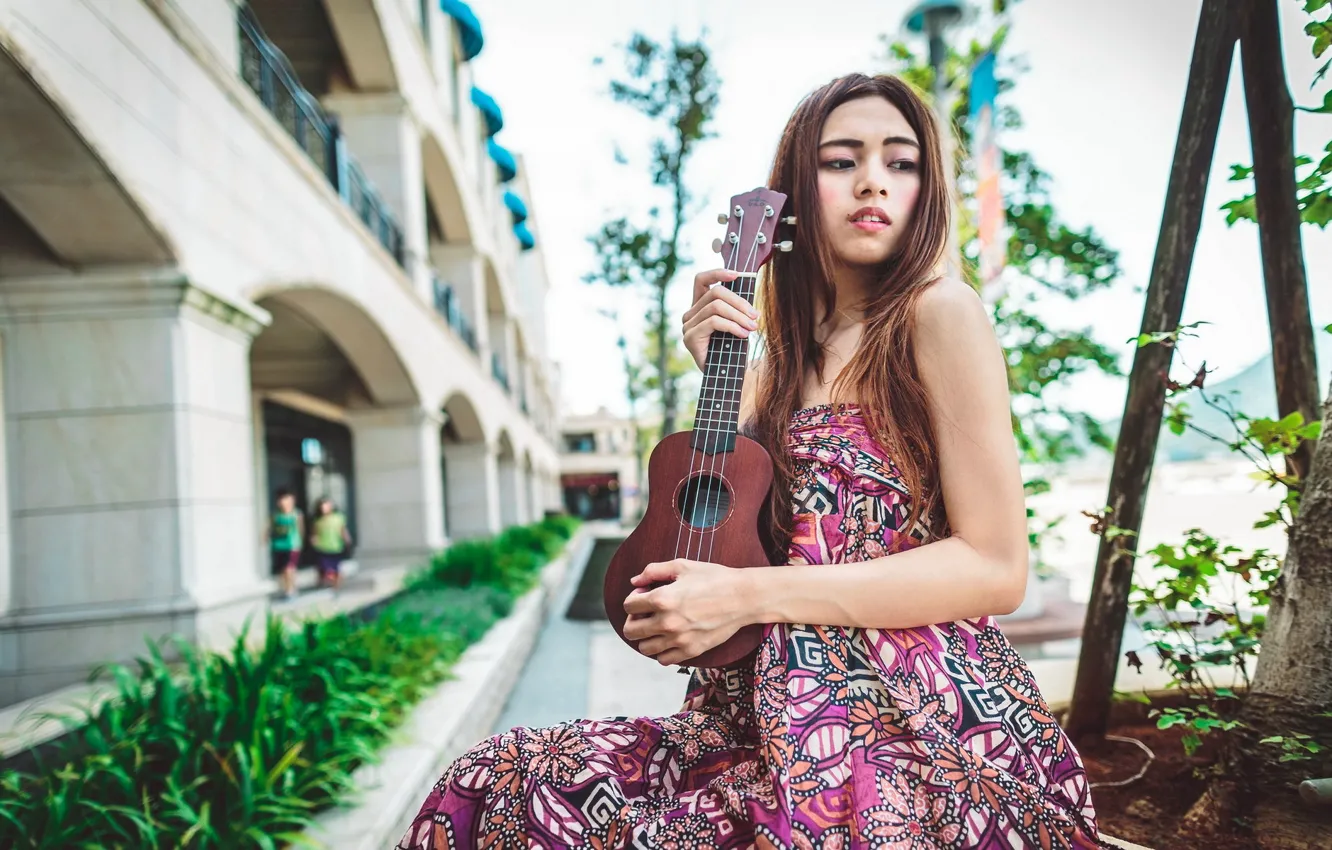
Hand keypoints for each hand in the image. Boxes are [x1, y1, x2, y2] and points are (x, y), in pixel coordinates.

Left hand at [622, 559, 751, 665]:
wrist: (743, 597)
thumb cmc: (714, 578)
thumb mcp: (682, 566)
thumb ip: (653, 571)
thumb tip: (635, 581)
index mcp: (662, 599)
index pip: (629, 606)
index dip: (634, 598)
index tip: (645, 594)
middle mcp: (667, 622)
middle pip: (630, 631)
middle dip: (634, 619)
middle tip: (646, 613)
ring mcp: (679, 639)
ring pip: (644, 648)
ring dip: (646, 637)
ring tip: (657, 626)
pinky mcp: (691, 651)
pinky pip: (664, 659)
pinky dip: (662, 651)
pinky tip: (670, 638)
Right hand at [681, 269, 759, 370]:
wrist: (728, 377)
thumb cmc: (733, 350)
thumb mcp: (736, 322)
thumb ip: (736, 306)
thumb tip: (748, 285)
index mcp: (699, 306)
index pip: (701, 280)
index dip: (717, 273)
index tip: (738, 275)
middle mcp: (690, 314)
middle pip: (715, 293)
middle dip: (739, 302)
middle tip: (756, 315)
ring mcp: (687, 326)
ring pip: (716, 307)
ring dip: (739, 316)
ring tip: (753, 327)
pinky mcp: (690, 338)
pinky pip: (713, 322)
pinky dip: (732, 326)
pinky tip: (744, 335)